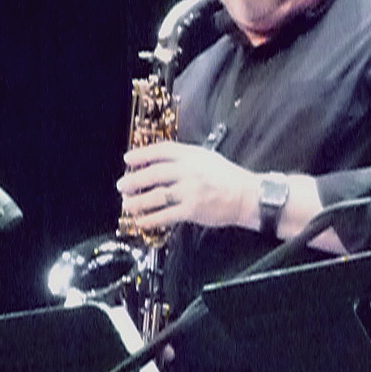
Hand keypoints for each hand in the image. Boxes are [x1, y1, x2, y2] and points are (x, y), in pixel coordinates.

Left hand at [118, 140, 256, 233]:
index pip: (162, 150)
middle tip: (122, 185)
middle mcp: (189, 171)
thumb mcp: (207, 159)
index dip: (142, 154)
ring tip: (127, 204)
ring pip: (157, 195)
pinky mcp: (193, 209)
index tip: (128, 159)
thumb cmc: (228, 178)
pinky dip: (151, 219)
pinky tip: (141, 221)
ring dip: (138, 201)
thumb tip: (158, 163)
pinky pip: (166, 215)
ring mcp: (190, 190)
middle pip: (154, 173)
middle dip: (134, 180)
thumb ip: (184, 159)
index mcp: (192, 155)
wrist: (248, 195)